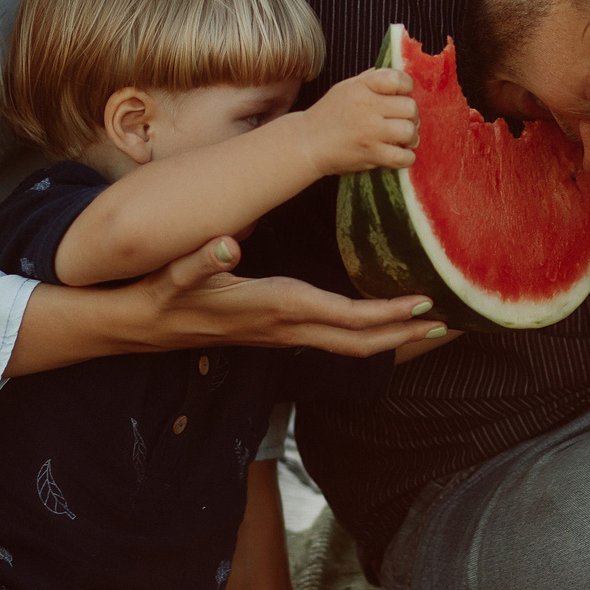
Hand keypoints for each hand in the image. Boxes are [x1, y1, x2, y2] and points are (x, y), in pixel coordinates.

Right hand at [132, 238, 445, 355]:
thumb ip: (200, 260)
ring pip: (348, 344)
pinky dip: (365, 330)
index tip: (423, 303)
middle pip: (359, 342)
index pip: (344, 318)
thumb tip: (226, 245)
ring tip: (429, 321)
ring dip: (390, 335)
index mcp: (274, 308)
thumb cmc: (161, 295)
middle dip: (405, 334)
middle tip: (449, 320)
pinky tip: (381, 317)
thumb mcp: (175, 274)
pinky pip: (333, 336)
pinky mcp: (277, 331)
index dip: (386, 315)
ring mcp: (282, 334)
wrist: (140, 326)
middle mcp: (285, 328)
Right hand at [297, 68, 418, 176]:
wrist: (307, 143)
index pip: (398, 79)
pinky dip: (406, 157)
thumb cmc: (328, 115)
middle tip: (403, 121)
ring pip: (409, 131)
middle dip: (411, 116)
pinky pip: (403, 157)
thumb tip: (397, 75)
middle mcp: (366, 107)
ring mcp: (369, 131)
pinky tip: (398, 153)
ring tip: (403, 139)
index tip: (402, 95)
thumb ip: (371, 80)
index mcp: (361, 87)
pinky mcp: (370, 154)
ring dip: (411, 137)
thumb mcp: (345, 88)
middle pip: (410, 107)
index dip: (407, 87)